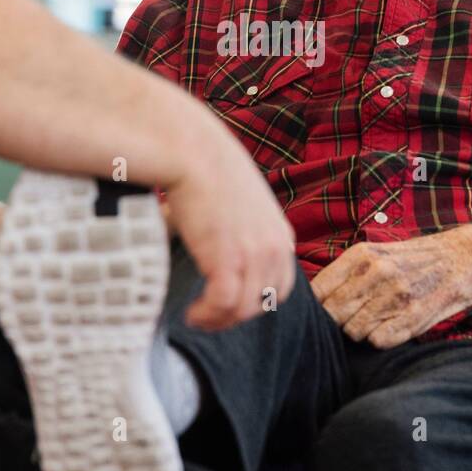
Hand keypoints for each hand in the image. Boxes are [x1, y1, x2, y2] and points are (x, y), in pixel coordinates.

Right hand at [163, 133, 295, 330]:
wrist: (193, 151)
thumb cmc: (207, 167)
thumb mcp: (240, 200)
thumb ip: (238, 226)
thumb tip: (212, 242)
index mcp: (280, 233)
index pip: (281, 286)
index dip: (253, 301)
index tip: (228, 303)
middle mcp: (275, 246)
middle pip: (263, 303)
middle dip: (235, 316)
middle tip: (208, 315)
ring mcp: (255, 254)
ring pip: (243, 309)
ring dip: (217, 320)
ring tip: (195, 317)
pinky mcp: (230, 259)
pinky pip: (224, 304)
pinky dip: (207, 315)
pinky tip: (191, 313)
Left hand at [310, 225, 471, 348]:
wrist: (463, 259)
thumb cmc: (413, 261)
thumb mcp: (376, 253)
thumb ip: (345, 275)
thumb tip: (311, 300)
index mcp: (361, 255)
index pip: (317, 291)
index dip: (315, 307)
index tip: (320, 313)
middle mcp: (376, 272)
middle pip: (332, 315)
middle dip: (337, 323)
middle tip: (351, 319)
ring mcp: (395, 295)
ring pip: (353, 332)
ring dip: (360, 332)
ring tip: (376, 321)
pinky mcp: (413, 317)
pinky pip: (378, 341)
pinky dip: (380, 340)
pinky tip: (392, 327)